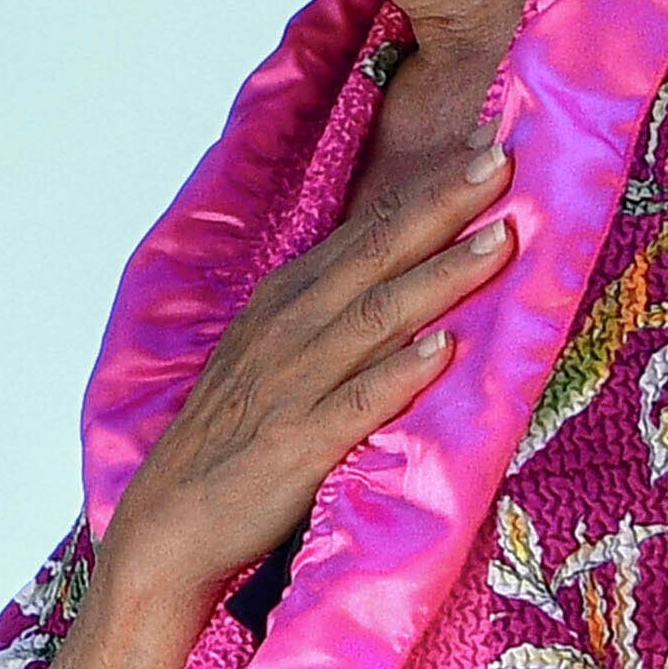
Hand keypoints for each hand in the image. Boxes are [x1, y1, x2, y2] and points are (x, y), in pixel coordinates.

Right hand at [98, 152, 517, 619]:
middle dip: (440, 206)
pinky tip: (442, 351)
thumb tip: (400, 269)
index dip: (424, 188)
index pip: (366, 232)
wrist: (169, 524)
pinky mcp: (296, 445)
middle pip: (376, 255)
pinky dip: (397, 374)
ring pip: (376, 317)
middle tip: (499, 161)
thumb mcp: (271, 356)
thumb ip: (330, 312)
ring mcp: (292, 386)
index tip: (484, 144)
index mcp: (285, 302)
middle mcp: (289, 330)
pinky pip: (355, 402)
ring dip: (439, 277)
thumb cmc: (232, 440)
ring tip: (499, 241)